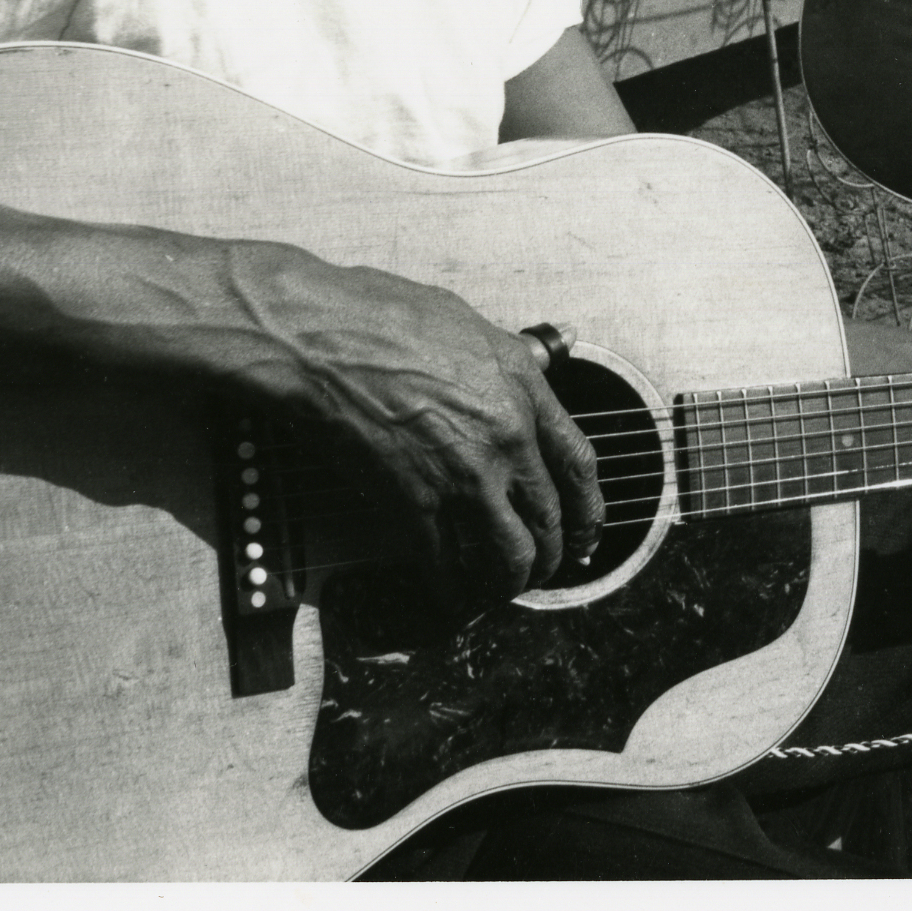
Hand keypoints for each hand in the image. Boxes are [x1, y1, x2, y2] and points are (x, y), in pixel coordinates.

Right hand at [242, 252, 602, 608]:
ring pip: (508, 554)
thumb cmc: (381, 317)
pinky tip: (451, 593)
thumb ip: (510, 356)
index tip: (586, 530)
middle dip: (551, 555)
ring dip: (509, 581)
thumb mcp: (470, 324)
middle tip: (544, 567)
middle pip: (550, 519)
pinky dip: (453, 589)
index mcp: (523, 389)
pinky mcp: (412, 503)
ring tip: (501, 588)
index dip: (589, 509)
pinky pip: (446, 564)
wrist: (321, 339)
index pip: (579, 465)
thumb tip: (534, 360)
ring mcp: (461, 474)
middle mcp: (504, 437)